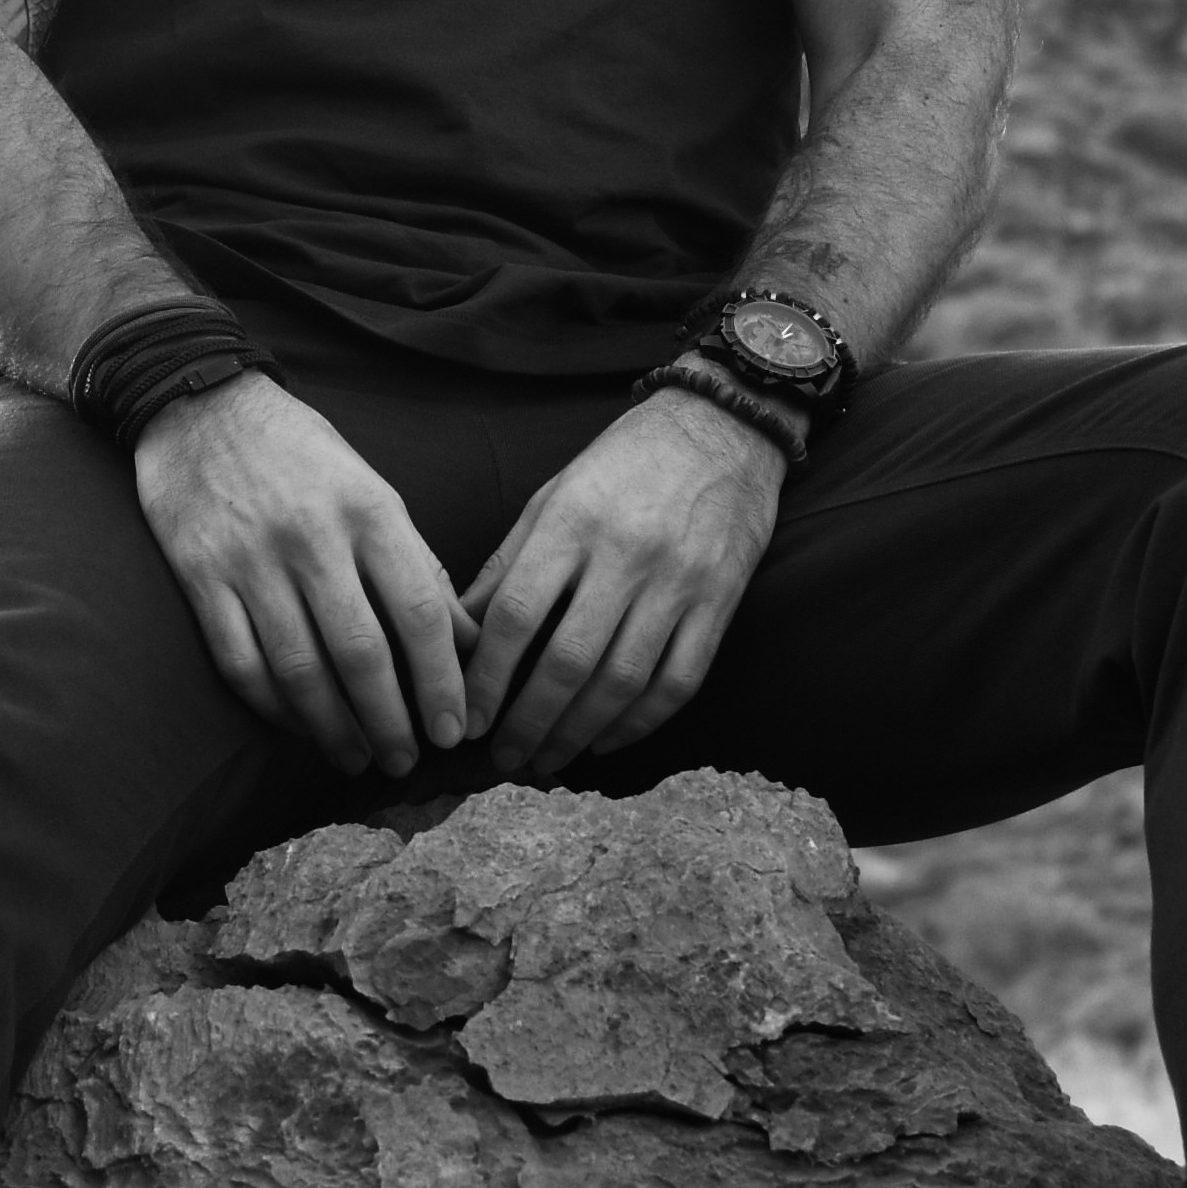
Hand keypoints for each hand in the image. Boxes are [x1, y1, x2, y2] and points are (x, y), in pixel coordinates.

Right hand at [134, 375, 470, 779]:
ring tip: (356, 759)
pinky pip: (241, 662)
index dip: (441, 680)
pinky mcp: (200, 577)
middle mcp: (312, 536)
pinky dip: (274, 708)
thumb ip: (418, 564)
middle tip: (406, 761)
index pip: (419, 610)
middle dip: (390, 721)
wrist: (200, 405)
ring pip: (299, 669)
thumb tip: (469, 642)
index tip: (455, 728)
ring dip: (334, 728)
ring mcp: (251, 559)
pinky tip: (299, 728)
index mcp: (369, 509)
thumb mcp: (373, 490)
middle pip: (361, 653)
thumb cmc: (302, 454)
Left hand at [458, 388, 786, 778]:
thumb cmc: (625, 462)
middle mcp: (626, 554)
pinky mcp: (720, 602)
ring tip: (547, 760)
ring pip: (622, 681)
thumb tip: (462, 633)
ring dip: (578, 732)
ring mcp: (679, 581)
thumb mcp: (555, 494)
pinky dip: (639, 723)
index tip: (468, 717)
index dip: (488, 677)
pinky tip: (606, 742)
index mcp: (573, 520)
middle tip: (504, 760)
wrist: (724, 428)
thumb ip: (509, 563)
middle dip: (529, 722)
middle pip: (568, 660)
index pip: (517, 614)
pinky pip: (678, 681)